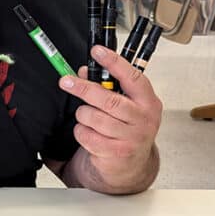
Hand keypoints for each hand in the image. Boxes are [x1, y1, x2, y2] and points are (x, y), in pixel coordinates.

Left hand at [57, 45, 162, 192]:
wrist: (131, 164)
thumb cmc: (127, 127)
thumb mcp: (124, 104)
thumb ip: (107, 86)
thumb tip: (82, 71)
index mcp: (148, 101)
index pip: (132, 77)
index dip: (114, 63)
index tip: (97, 51)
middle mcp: (144, 118)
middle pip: (108, 99)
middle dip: (83, 88)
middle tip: (66, 81)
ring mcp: (132, 137)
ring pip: (94, 117)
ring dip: (83, 114)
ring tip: (87, 116)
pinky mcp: (117, 152)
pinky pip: (87, 135)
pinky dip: (81, 131)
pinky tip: (88, 132)